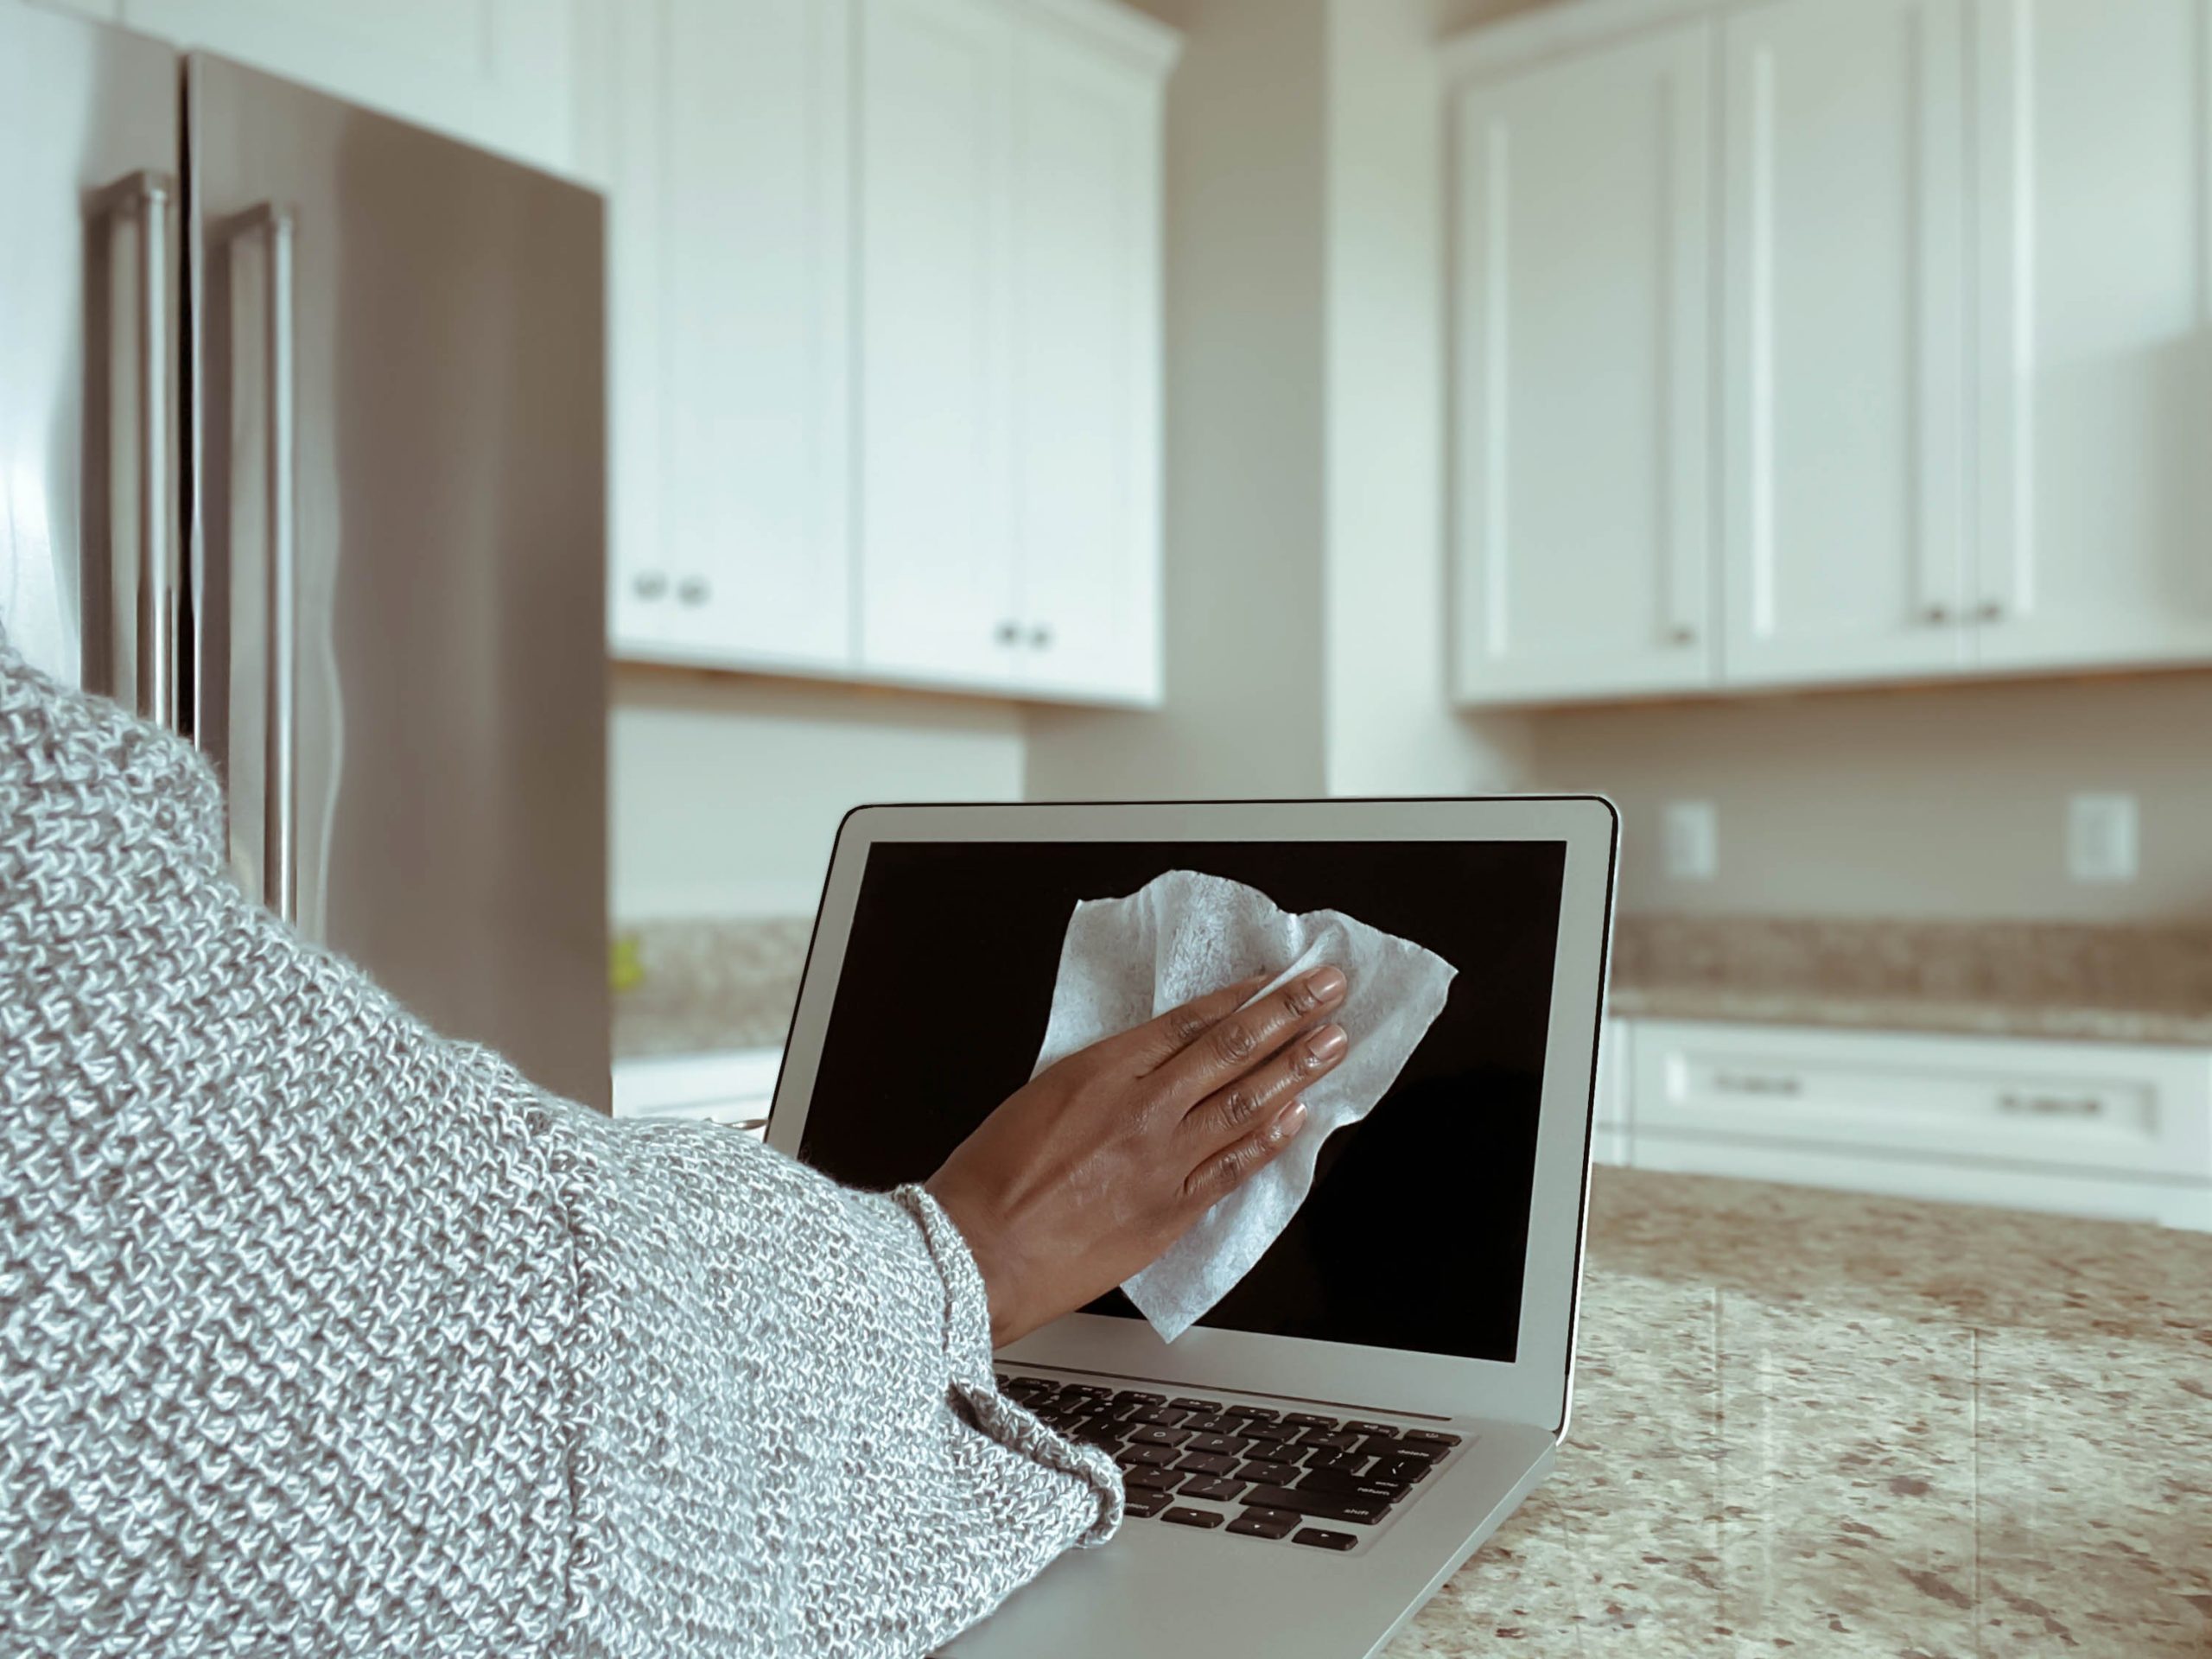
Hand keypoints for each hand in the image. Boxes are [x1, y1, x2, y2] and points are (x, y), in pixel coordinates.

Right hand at [926, 964, 1350, 1346]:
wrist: (976, 1253)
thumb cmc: (990, 1179)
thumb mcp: (1039, 1096)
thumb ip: (1101, 1077)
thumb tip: (1147, 1064)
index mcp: (1101, 1070)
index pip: (1189, 1022)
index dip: (1241, 997)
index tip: (1274, 979)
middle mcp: (1140, 1110)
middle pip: (1231, 1051)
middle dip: (1288, 1015)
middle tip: (1330, 990)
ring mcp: (1161, 1162)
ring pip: (1245, 1104)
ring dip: (1297, 1069)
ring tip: (1333, 1044)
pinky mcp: (1169, 1212)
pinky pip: (1233, 1168)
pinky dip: (1269, 1140)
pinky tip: (1297, 1118)